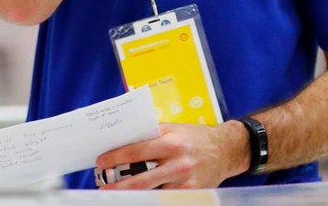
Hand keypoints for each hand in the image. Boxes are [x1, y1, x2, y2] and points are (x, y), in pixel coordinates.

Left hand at [95, 121, 248, 189]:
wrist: (226, 150)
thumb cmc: (195, 137)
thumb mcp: (174, 129)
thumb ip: (151, 134)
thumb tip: (122, 140)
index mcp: (171, 141)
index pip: (136, 151)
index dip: (115, 158)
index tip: (101, 162)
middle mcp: (178, 162)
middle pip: (139, 180)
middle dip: (116, 185)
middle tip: (102, 185)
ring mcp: (184, 181)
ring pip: (150, 193)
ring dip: (130, 195)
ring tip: (116, 194)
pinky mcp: (190, 193)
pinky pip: (164, 198)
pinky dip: (150, 198)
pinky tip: (139, 198)